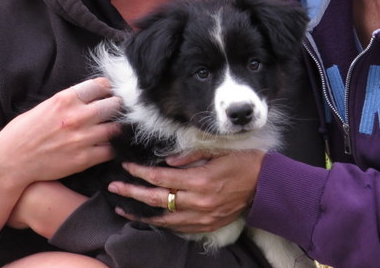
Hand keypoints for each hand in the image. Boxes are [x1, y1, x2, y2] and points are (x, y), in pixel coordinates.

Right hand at [0, 77, 120, 242]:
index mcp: (66, 99)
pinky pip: (110, 150)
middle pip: (114, 104)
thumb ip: (68, 100)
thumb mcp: (45, 106)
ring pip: (116, 128)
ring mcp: (83, 138)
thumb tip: (90, 95)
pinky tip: (106, 146)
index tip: (108, 93)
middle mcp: (77, 116)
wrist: (11, 161)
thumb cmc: (23, 132)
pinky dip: (111, 148)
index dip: (107, 89)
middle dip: (116, 107)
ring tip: (111, 129)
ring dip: (116, 128)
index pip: (101, 85)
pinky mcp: (84, 159)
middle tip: (114, 111)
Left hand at [107, 149, 264, 233]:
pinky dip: (160, 222)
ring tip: (122, 207)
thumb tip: (165, 160)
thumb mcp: (217, 151)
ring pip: (164, 218)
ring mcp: (202, 217)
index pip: (162, 178)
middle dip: (132, 193)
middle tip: (114, 187)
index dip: (141, 173)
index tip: (126, 166)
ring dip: (140, 212)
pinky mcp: (207, 226)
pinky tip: (148, 217)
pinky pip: (178, 227)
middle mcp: (199, 201)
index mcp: (201, 180)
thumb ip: (189, 155)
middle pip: (157, 199)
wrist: (266, 185)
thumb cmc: (243, 162)